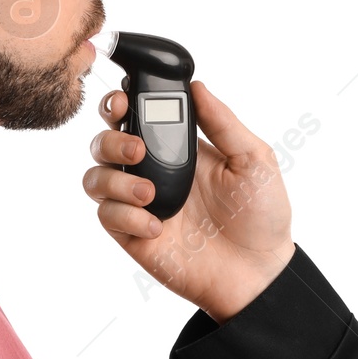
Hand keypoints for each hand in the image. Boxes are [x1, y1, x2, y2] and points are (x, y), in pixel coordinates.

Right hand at [83, 79, 295, 321]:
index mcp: (179, 148)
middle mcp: (154, 172)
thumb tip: (198, 87)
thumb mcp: (253, 159)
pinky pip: (107, 217)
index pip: (136, 116)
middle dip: (110, 139)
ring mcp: (140, 204)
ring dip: (114, 180)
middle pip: (104, 143)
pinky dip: (127, 217)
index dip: (120, 104)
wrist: (259, 272)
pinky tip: (158, 226)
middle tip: (136, 150)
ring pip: (96, 178)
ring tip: (149, 193)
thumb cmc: (261, 215)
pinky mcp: (134, 235)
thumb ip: (223, 122)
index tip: (123, 101)